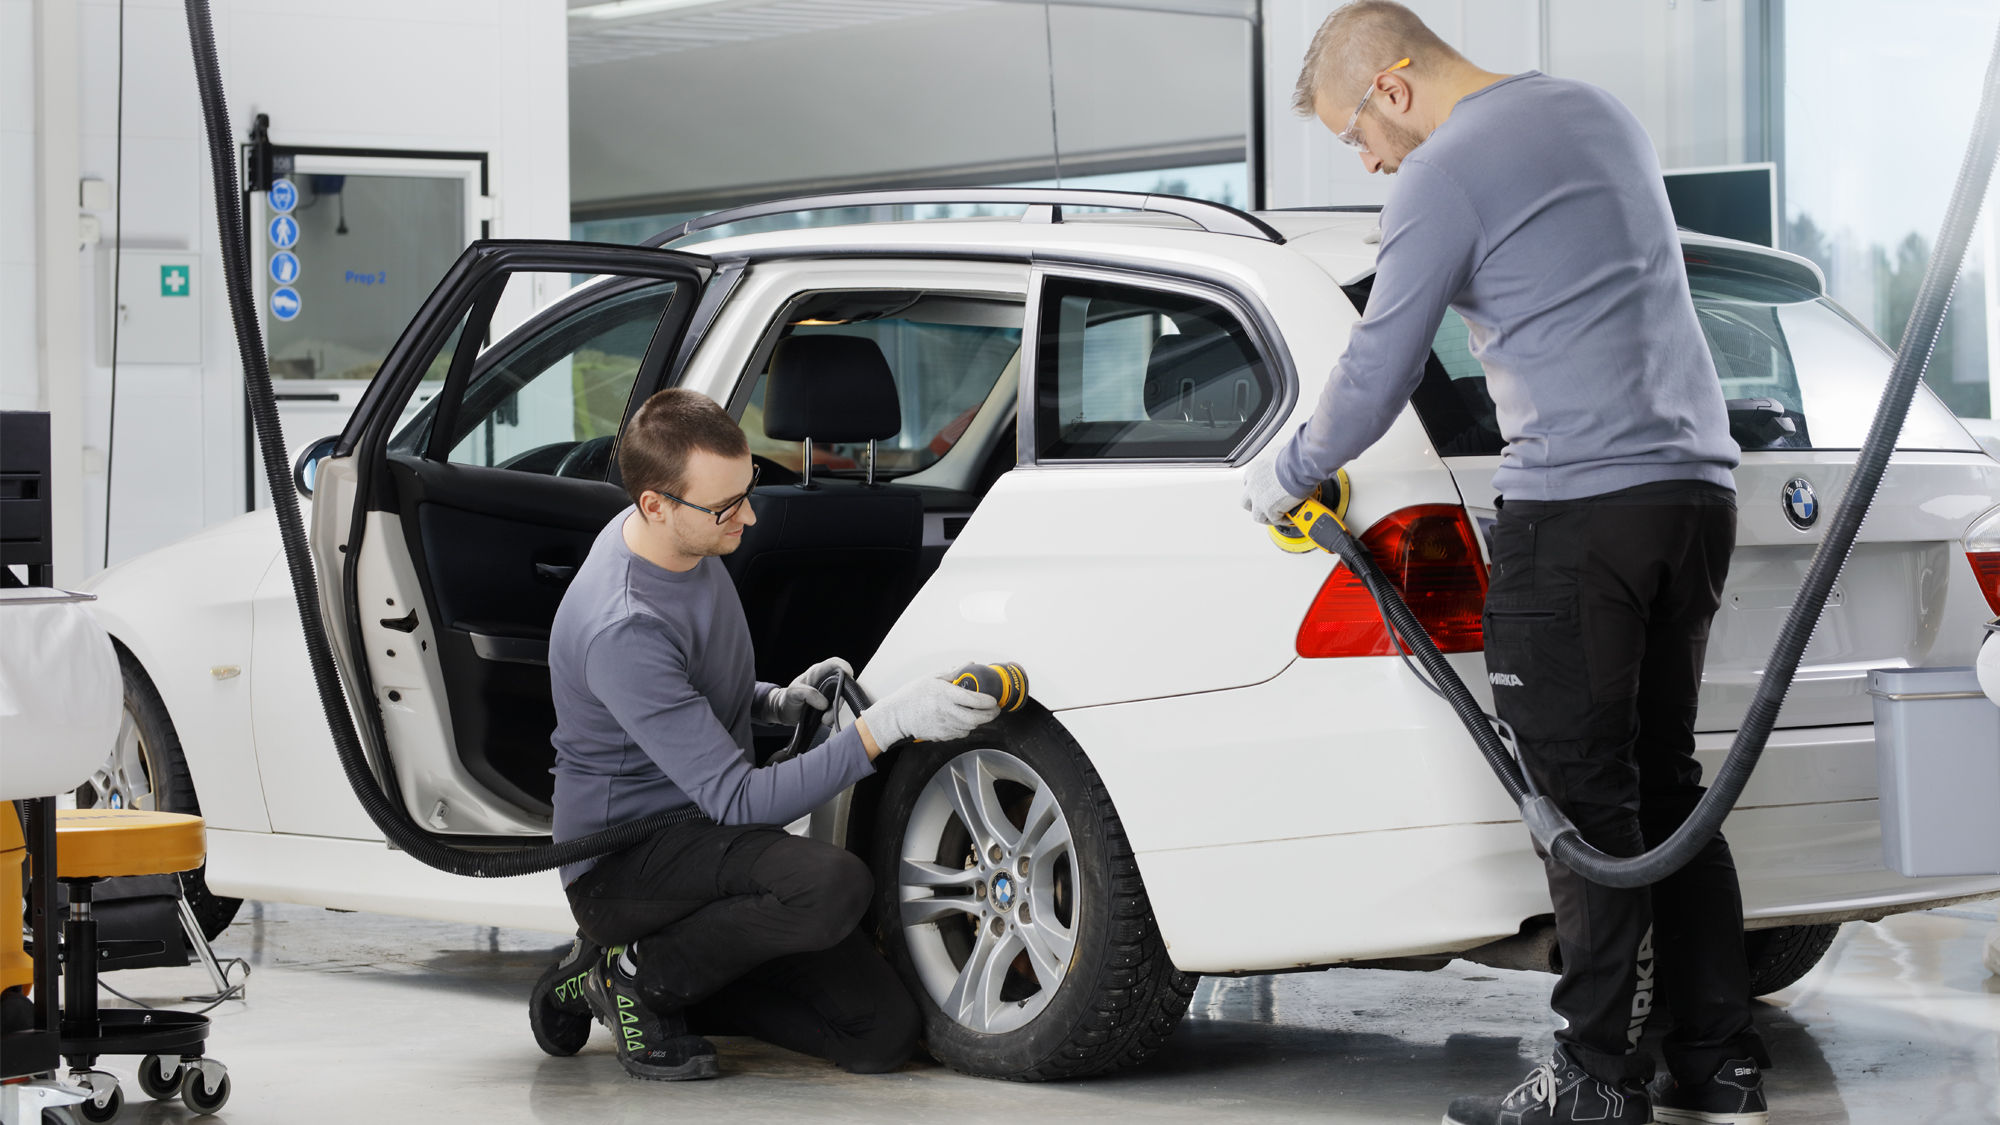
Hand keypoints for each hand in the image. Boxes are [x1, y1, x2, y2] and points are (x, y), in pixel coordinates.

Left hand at [758, 656, 853, 725]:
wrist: (785, 712)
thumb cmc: (788, 698)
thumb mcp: (793, 693)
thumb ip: (808, 694)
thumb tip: (824, 703)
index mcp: (817, 672)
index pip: (835, 663)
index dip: (844, 666)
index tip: (849, 675)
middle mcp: (826, 681)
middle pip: (843, 683)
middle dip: (840, 698)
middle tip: (831, 711)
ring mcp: (829, 693)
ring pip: (841, 698)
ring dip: (835, 710)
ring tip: (824, 719)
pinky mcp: (830, 704)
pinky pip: (837, 708)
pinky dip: (834, 715)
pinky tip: (825, 720)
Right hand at [858, 671, 1001, 752]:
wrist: (897, 715)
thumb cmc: (912, 695)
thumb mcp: (932, 678)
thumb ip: (954, 672)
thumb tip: (970, 664)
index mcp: (946, 695)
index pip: (975, 700)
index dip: (989, 702)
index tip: (994, 700)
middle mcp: (947, 712)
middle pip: (977, 718)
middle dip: (990, 715)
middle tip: (994, 710)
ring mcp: (945, 726)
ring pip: (971, 727)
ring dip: (979, 722)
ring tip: (981, 715)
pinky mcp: (942, 736)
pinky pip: (960, 734)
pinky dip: (966, 728)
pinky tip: (965, 721)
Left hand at [1242, 459, 1306, 525]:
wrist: (1298, 466)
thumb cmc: (1293, 458)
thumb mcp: (1279, 455)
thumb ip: (1277, 463)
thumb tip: (1284, 461)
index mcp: (1254, 471)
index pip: (1248, 484)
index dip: (1256, 489)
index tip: (1265, 491)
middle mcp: (1252, 485)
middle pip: (1246, 502)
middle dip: (1255, 505)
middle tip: (1267, 506)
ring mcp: (1258, 499)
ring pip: (1257, 515)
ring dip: (1267, 516)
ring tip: (1278, 516)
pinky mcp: (1268, 509)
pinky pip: (1274, 520)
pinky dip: (1282, 519)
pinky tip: (1290, 516)